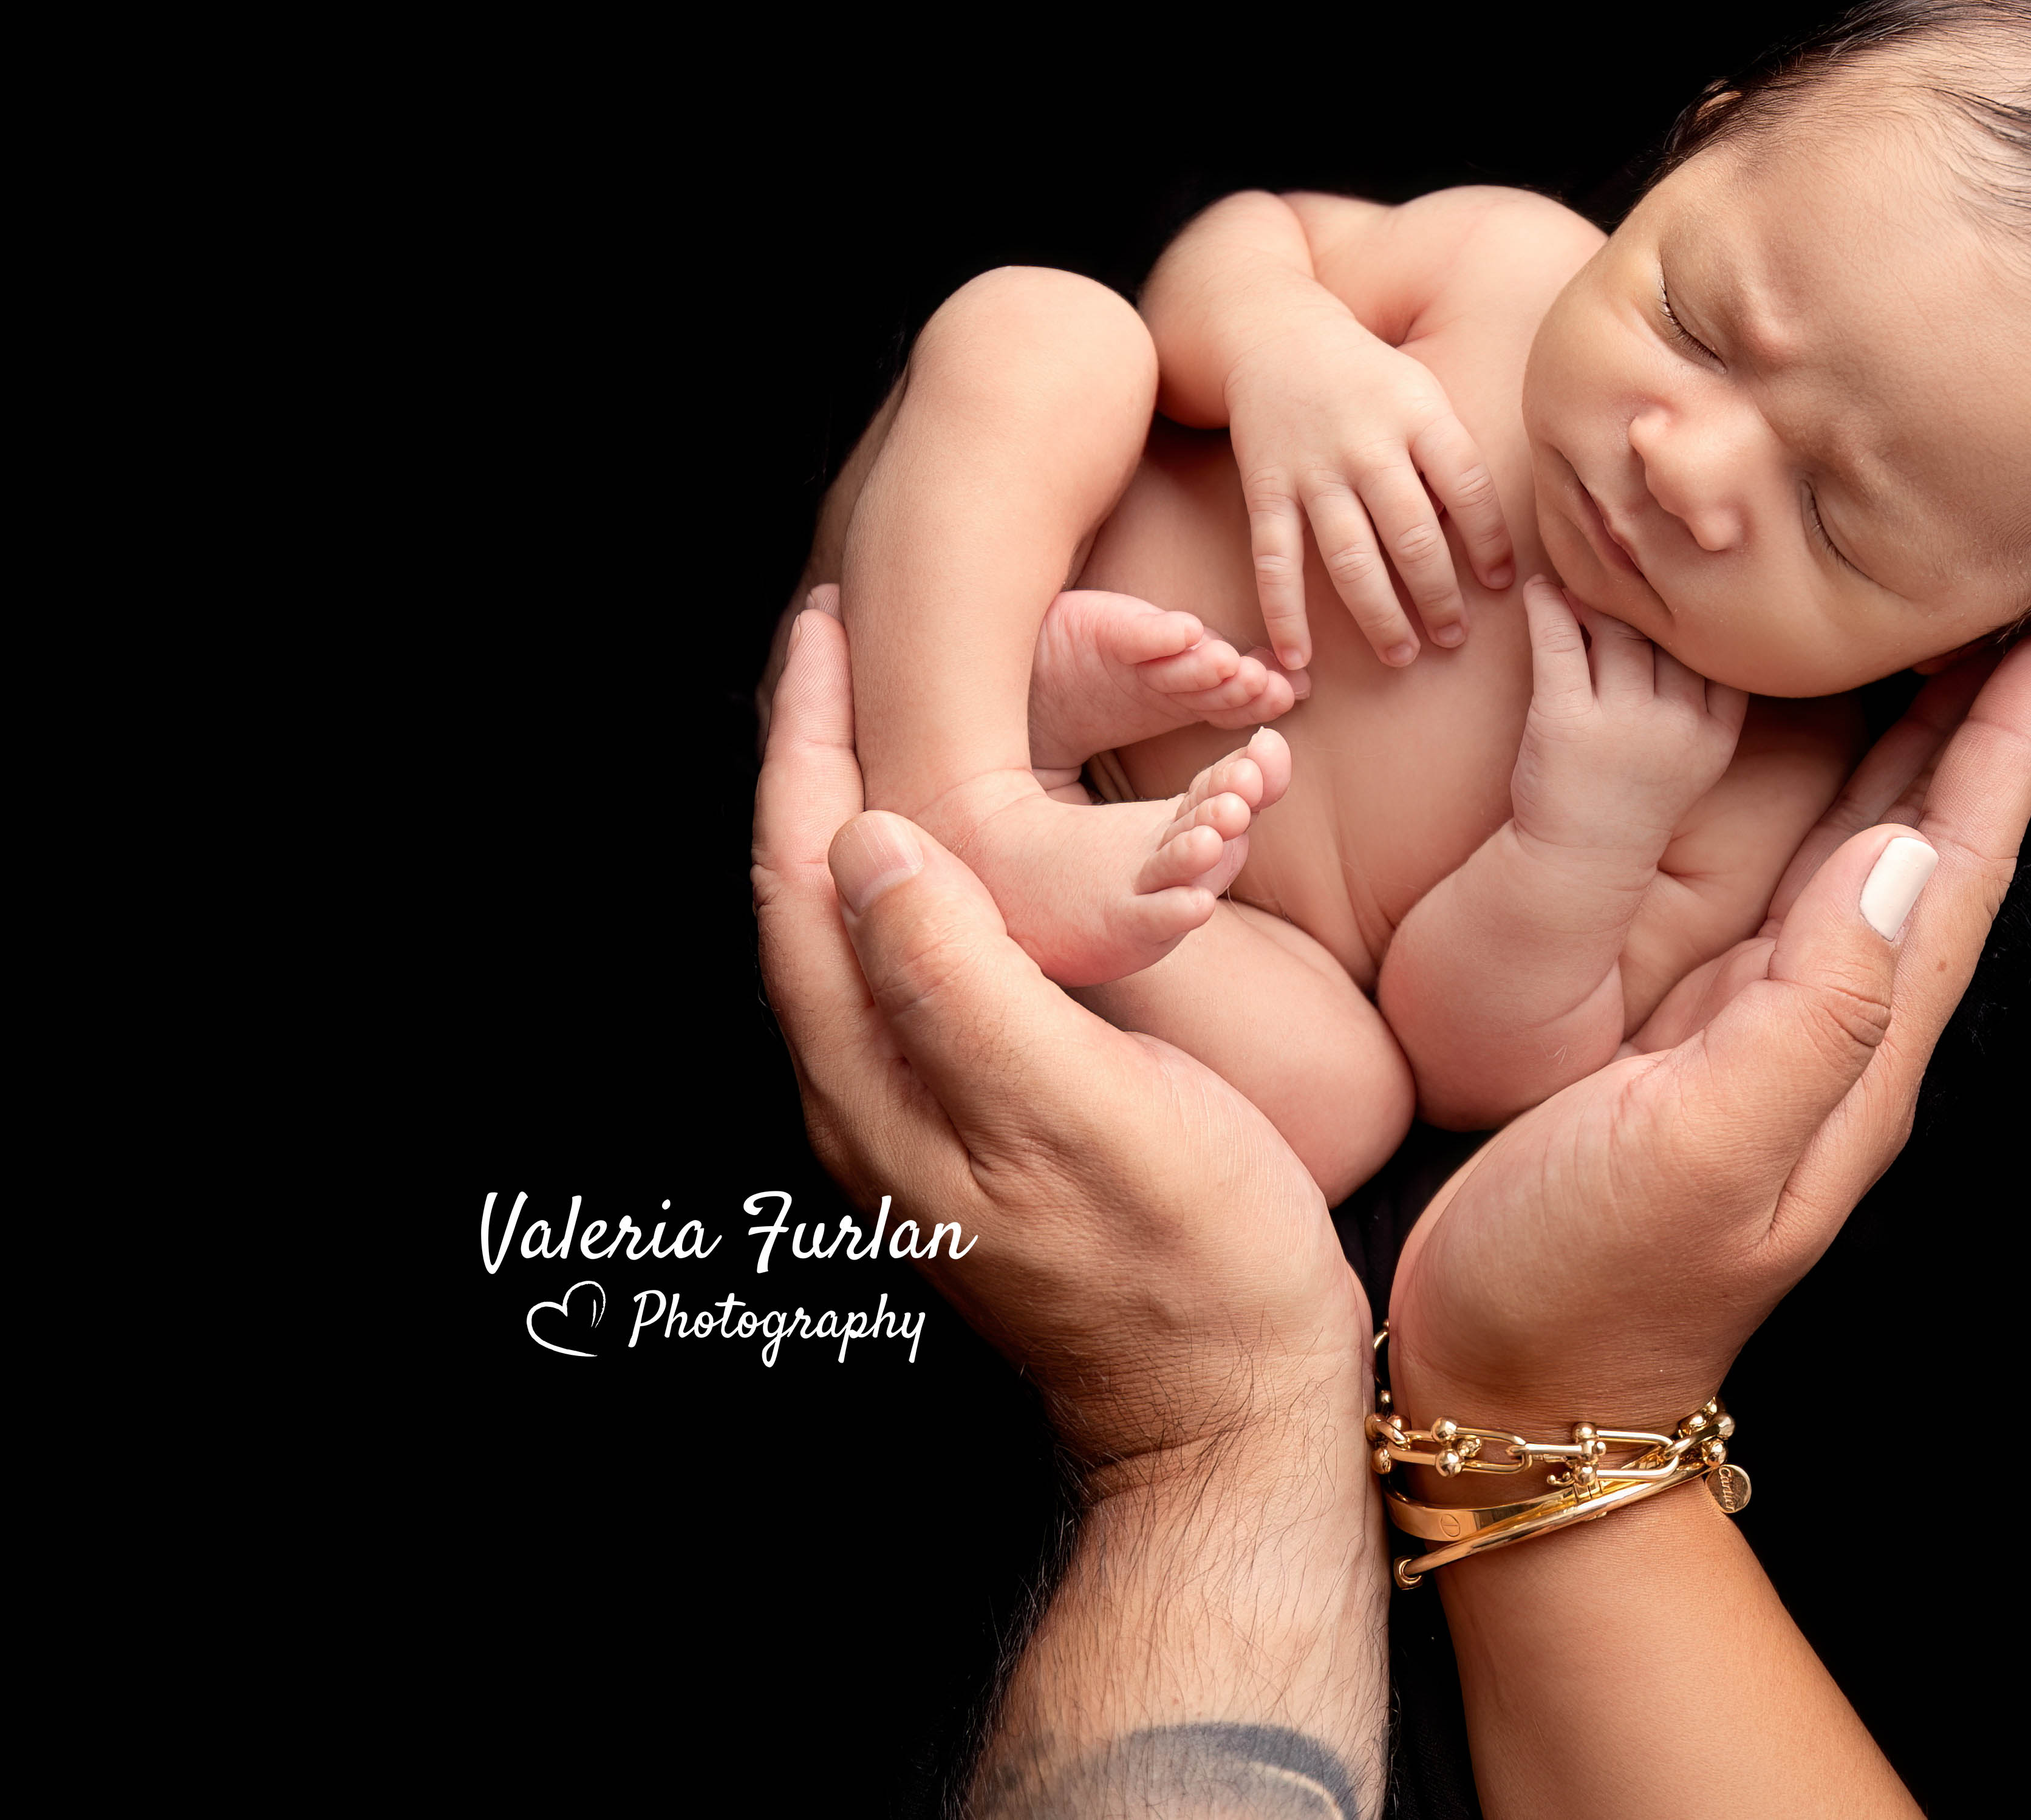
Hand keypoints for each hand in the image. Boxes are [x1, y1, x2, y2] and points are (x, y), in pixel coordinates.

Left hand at [751, 588, 1370, 1472]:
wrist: (1229, 1408)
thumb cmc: (1188, 1266)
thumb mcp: (1080, 1113)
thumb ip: (964, 980)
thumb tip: (873, 844)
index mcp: (876, 1083)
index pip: (801, 874)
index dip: (808, 738)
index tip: (829, 621)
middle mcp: (869, 1097)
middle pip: (807, 891)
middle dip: (819, 752)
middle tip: (850, 632)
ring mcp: (919, 1118)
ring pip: (855, 924)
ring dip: (864, 802)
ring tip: (896, 705)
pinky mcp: (978, 1123)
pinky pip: (915, 963)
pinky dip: (924, 868)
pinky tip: (970, 839)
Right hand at [1225, 315, 1512, 670]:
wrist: (1277, 336)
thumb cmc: (1369, 379)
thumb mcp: (1423, 394)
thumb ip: (1447, 459)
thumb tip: (1477, 541)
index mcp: (1419, 417)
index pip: (1469, 489)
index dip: (1489, 542)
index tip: (1500, 584)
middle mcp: (1368, 445)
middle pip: (1413, 537)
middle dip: (1437, 597)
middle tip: (1453, 638)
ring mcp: (1314, 470)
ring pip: (1350, 558)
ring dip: (1378, 615)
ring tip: (1401, 655)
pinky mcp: (1266, 488)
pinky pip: (1276, 560)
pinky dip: (1284, 612)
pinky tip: (1298, 658)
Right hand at [1386, 617, 2030, 1434]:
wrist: (1503, 1391)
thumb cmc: (1581, 1286)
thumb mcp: (1696, 1155)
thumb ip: (1806, 1017)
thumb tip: (1904, 860)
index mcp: (1854, 1048)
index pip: (1965, 861)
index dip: (2023, 740)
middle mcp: (1831, 1023)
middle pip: (1944, 835)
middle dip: (2006, 714)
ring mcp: (1766, 1021)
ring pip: (1875, 841)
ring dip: (1931, 735)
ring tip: (1972, 635)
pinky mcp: (1695, 1019)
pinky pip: (1785, 867)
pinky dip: (1823, 784)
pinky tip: (1818, 744)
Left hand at [1510, 571, 1746, 859]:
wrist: (1576, 866)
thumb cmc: (1628, 799)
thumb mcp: (1689, 754)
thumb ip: (1697, 694)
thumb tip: (1678, 606)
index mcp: (1714, 734)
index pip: (1717, 648)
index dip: (1695, 610)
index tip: (1676, 582)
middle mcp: (1675, 725)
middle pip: (1667, 631)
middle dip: (1644, 594)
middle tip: (1620, 564)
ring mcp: (1621, 723)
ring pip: (1617, 626)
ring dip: (1595, 593)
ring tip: (1579, 578)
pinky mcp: (1564, 721)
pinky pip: (1558, 639)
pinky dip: (1547, 605)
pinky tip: (1539, 589)